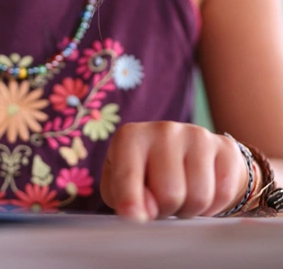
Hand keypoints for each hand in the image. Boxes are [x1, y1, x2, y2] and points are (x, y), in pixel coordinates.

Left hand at [100, 121, 248, 219]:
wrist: (188, 158)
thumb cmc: (146, 176)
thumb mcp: (122, 185)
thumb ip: (123, 198)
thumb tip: (143, 212)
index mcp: (130, 137)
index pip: (128, 174)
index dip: (131, 202)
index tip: (134, 217)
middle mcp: (163, 130)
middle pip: (170, 194)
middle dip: (167, 209)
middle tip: (164, 203)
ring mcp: (196, 135)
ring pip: (199, 196)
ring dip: (190, 209)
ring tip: (182, 197)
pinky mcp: (225, 147)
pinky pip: (224, 192)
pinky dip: (214, 205)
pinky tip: (204, 192)